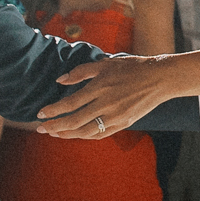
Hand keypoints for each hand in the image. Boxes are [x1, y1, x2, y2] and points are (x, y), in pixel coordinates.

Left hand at [39, 53, 177, 135]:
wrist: (159, 79)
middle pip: (74, 121)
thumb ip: (81, 72)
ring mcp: (115, 116)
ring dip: (67, 134)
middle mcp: (106, 104)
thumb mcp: (105, 64)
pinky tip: (75, 134)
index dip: (53, 110)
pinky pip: (100, 134)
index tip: (40, 114)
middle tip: (41, 128)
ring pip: (86, 131)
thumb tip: (60, 80)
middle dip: (55, 126)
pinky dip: (85, 136)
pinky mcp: (123, 124)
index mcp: (100, 87)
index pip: (70, 103)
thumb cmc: (131, 67)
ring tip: (55, 133)